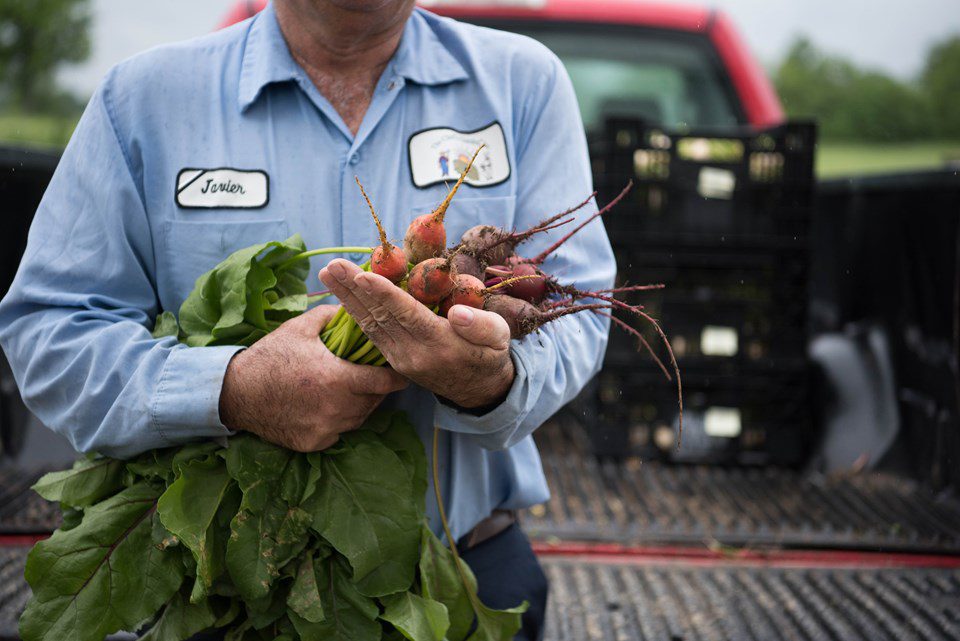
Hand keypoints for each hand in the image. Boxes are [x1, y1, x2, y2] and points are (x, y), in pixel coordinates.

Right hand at [218, 304, 408, 451]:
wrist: (236, 393)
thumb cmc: (270, 356)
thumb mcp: (301, 328)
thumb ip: (331, 316)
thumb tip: (354, 307)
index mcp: (338, 379)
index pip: (385, 383)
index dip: (395, 377)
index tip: (400, 373)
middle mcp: (336, 409)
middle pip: (374, 402)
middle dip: (377, 390)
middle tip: (373, 377)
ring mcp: (326, 429)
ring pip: (358, 419)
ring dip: (360, 406)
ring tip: (351, 390)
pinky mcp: (314, 443)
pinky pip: (339, 432)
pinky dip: (339, 421)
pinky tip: (329, 406)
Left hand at [319, 259, 514, 408]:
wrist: (479, 389)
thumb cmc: (489, 353)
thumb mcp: (498, 337)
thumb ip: (480, 325)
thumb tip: (456, 313)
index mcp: (439, 343)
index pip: (406, 314)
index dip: (384, 294)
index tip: (362, 276)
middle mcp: (413, 353)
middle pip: (378, 317)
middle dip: (353, 290)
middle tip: (332, 265)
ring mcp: (400, 358)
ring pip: (368, 324)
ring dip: (346, 298)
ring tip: (328, 273)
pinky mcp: (393, 358)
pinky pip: (371, 332)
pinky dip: (355, 310)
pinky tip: (342, 293)